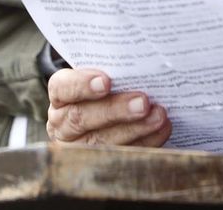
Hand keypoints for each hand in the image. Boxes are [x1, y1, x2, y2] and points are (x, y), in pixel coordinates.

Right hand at [46, 67, 170, 146]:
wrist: (103, 111)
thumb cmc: (105, 88)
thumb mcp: (101, 75)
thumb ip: (114, 69)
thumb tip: (141, 59)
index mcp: (61, 96)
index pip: (62, 88)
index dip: (81, 85)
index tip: (106, 82)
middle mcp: (63, 124)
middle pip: (82, 118)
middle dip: (115, 110)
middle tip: (143, 102)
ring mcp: (77, 147)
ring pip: (100, 141)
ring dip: (134, 129)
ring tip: (158, 117)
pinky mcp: (97, 163)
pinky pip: (120, 156)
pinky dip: (145, 142)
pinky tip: (161, 130)